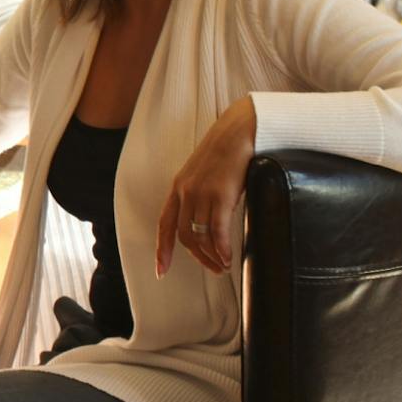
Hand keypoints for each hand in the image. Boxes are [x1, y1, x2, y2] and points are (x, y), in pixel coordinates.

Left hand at [157, 96, 256, 277]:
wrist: (240, 131)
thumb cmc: (228, 152)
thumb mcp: (205, 174)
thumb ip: (201, 195)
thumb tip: (208, 220)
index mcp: (178, 188)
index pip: (164, 224)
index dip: (161, 249)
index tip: (161, 271)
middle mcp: (185, 192)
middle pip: (183, 235)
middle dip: (197, 257)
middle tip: (213, 270)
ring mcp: (201, 193)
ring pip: (200, 236)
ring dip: (211, 256)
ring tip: (223, 266)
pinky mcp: (220, 195)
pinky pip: (217, 231)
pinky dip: (221, 248)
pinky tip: (228, 257)